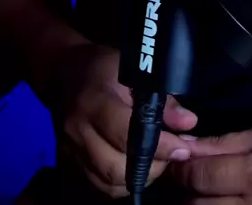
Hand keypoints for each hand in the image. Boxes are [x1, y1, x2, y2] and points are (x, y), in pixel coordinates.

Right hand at [51, 43, 197, 197]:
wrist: (62, 72)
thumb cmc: (101, 66)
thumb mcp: (131, 69)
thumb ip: (160, 97)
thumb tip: (189, 122)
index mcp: (93, 101)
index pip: (126, 134)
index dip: (158, 145)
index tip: (182, 147)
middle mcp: (79, 130)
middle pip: (115, 167)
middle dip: (151, 166)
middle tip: (171, 154)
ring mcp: (72, 150)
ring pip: (109, 181)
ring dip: (139, 177)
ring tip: (157, 160)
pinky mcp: (71, 162)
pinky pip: (100, 185)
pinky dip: (123, 182)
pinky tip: (138, 166)